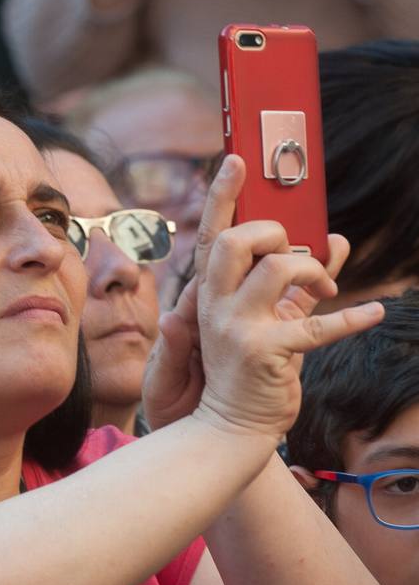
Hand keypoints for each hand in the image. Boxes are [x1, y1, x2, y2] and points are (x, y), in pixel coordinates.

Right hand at [144, 155, 381, 433]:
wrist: (230, 424)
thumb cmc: (248, 369)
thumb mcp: (266, 317)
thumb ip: (296, 280)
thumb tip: (335, 240)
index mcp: (209, 293)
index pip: (212, 234)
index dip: (224, 195)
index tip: (236, 159)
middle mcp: (214, 304)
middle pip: (237, 240)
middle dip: (275, 234)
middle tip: (296, 253)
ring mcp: (236, 327)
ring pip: (278, 268)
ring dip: (314, 271)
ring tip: (327, 289)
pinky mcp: (265, 352)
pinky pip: (316, 325)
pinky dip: (353, 317)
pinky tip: (374, 311)